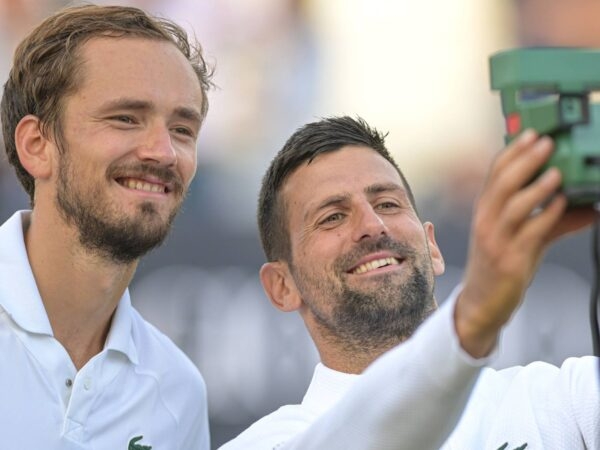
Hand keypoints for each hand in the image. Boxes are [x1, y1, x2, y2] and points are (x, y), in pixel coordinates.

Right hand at [455, 130, 597, 356]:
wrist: (482, 303)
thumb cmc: (502, 266)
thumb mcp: (526, 239)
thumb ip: (555, 221)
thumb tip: (590, 209)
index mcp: (486, 211)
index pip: (494, 173)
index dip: (512, 152)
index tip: (531, 134)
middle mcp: (486, 221)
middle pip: (502, 183)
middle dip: (524, 160)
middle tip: (547, 143)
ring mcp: (495, 240)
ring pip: (513, 205)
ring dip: (536, 187)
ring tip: (557, 173)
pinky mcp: (508, 259)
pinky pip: (528, 233)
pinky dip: (546, 216)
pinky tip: (562, 205)